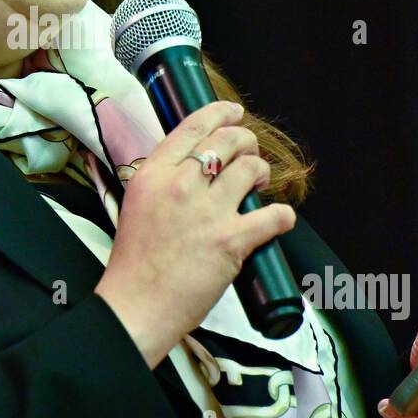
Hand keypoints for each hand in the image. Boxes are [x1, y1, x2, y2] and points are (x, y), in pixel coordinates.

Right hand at [94, 100, 295, 369]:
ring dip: (261, 173)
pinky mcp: (231, 240)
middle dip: (246, 142)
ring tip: (258, 185)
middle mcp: (180, 185)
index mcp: (152, 174)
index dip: (220, 113)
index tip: (234, 112)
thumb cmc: (134, 264)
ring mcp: (207, 212)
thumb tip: (196, 171)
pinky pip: (273, 215)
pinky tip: (279, 219)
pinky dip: (282, 216)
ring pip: (251, 169)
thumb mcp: (136, 205)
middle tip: (249, 156)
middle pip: (227, 141)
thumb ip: (163, 183)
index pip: (192, 127)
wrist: (136, 306)